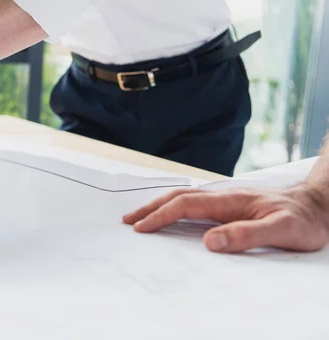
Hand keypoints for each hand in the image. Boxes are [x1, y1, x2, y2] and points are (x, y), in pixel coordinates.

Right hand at [123, 184, 328, 252]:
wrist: (318, 205)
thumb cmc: (303, 220)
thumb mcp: (282, 231)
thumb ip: (247, 235)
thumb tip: (210, 242)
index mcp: (230, 201)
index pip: (186, 205)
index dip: (161, 216)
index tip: (141, 228)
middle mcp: (223, 196)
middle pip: (178, 197)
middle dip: (150, 207)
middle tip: (128, 221)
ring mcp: (225, 199)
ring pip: (184, 197)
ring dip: (159, 205)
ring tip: (140, 216)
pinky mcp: (229, 205)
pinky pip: (193, 203)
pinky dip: (173, 207)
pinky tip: (171, 214)